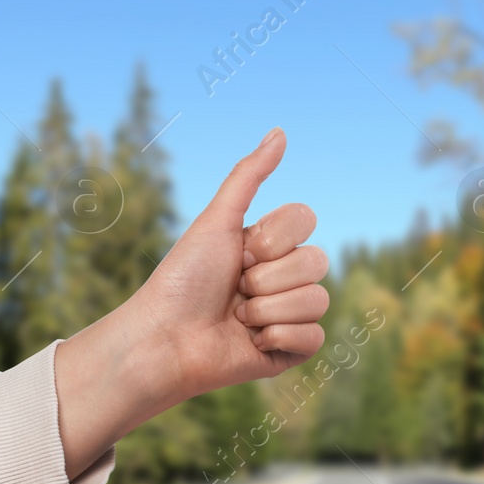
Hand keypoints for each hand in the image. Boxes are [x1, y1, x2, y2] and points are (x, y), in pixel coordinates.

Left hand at [54, 128, 329, 476]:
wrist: (166, 338)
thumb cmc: (183, 279)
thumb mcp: (216, 221)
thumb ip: (248, 176)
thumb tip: (280, 132)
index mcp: (269, 245)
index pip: (305, 221)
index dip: (271, 239)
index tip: (238, 252)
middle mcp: (283, 277)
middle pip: (316, 262)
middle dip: (267, 278)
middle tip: (235, 290)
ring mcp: (290, 315)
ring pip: (317, 301)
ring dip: (268, 310)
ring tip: (237, 319)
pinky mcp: (291, 351)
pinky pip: (315, 337)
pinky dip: (278, 337)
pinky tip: (250, 342)